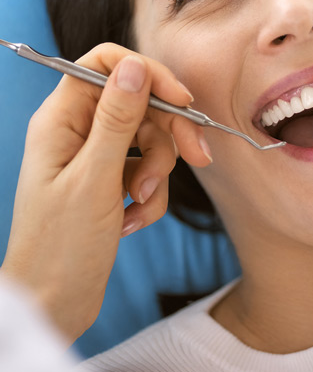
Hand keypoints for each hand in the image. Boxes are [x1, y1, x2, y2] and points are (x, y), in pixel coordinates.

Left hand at [1, 43, 211, 341]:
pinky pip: (148, 170)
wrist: (54, 305)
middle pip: (139, 103)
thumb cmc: (60, 247)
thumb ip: (117, 120)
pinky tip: (133, 221)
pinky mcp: (111, 180)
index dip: (147, 74)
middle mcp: (78, 130)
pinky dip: (150, 195)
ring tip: (140, 204)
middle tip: (199, 158)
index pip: (106, 65)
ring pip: (150, 139)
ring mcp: (96, 156)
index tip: (181, 100)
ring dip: (157, 173)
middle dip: (169, 133)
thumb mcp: (95, 179)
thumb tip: (135, 67)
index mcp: (62, 119)